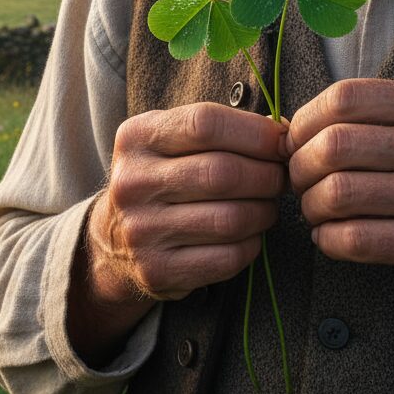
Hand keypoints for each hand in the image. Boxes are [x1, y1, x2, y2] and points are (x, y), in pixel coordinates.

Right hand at [86, 102, 286, 304]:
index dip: (255, 132)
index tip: (280, 140)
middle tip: (280, 178)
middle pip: (223, 173)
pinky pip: (228, 257)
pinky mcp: (157, 270)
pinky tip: (248, 235)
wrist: (113, 239)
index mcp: (136, 138)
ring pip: (231, 218)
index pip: (204, 123)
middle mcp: (132, 182)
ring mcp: (141, 229)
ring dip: (264, 212)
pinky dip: (252, 245)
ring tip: (265, 205)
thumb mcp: (169, 140)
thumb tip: (279, 131)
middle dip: (268, 175)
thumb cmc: (159, 178)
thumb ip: (216, 130)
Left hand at [287, 79, 393, 291]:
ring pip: (336, 193)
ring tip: (314, 208)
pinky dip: (327, 239)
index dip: (304, 120)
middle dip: (299, 166)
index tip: (295, 139)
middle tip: (299, 179)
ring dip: (310, 205)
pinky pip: (354, 238)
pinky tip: (329, 235)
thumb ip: (374, 112)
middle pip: (331, 146)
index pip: (343, 98)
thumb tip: (292, 129)